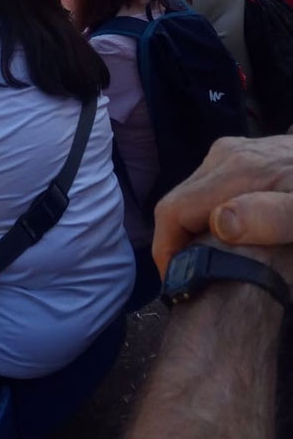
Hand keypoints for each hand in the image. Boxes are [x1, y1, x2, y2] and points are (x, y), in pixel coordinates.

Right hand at [153, 136, 292, 281]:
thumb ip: (270, 219)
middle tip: (201, 282)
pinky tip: (234, 238)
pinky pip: (209, 190)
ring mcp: (231, 152)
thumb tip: (221, 223)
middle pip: (178, 204)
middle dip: (181, 244)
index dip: (168, 253)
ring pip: (192, 197)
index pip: (173, 212)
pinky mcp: (241, 156)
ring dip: (195, 232)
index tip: (182, 286)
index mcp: (233, 170)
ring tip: (217, 263)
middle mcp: (222, 154)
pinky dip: (210, 217)